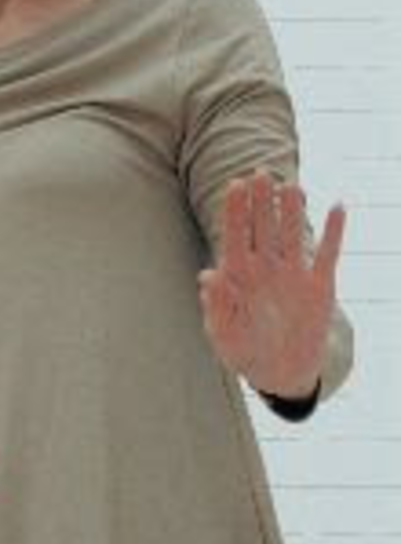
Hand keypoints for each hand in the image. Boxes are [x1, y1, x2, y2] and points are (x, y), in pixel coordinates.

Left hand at [197, 170, 346, 397]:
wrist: (279, 372)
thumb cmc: (242, 349)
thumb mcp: (222, 332)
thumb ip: (215, 306)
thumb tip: (206, 277)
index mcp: (238, 274)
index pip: (235, 234)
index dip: (235, 209)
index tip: (235, 184)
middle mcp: (265, 267)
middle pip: (262, 226)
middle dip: (261, 200)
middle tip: (260, 172)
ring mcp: (292, 274)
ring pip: (292, 233)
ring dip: (292, 210)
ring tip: (292, 185)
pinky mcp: (319, 286)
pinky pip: (328, 253)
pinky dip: (334, 232)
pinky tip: (338, 206)